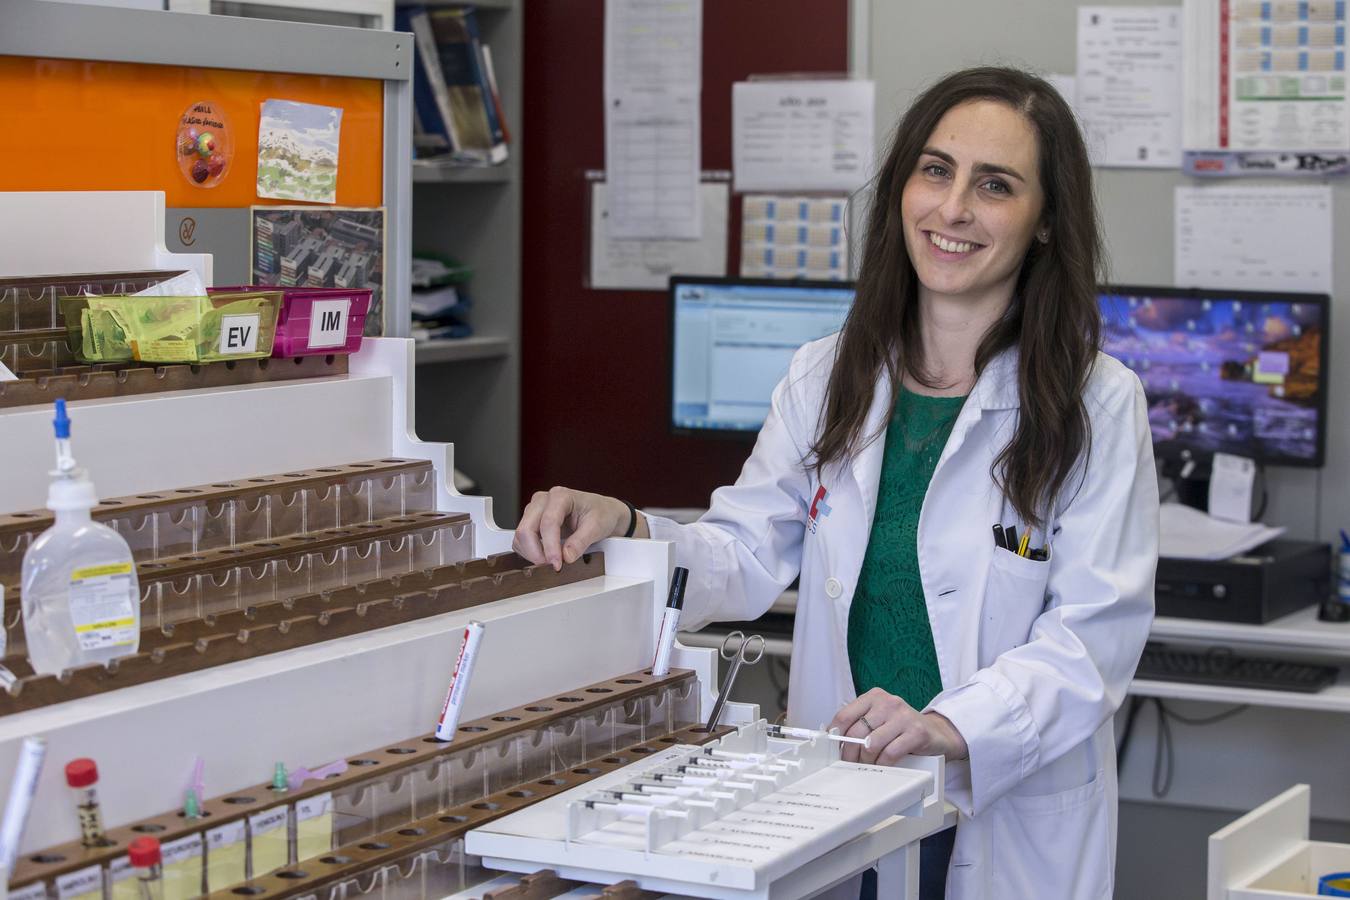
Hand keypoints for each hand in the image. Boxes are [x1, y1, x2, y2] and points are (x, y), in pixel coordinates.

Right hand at [513, 487, 644, 570]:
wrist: (602, 513)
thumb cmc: (601, 513)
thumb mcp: (597, 526)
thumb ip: (581, 541)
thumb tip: (566, 556)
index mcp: (560, 496)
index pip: (548, 522)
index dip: (550, 547)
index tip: (557, 564)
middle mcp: (543, 501)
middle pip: (527, 528)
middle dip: (536, 552)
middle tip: (552, 566)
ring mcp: (535, 511)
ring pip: (521, 536)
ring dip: (532, 554)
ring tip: (551, 563)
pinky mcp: (531, 522)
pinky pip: (521, 541)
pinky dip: (529, 553)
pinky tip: (545, 558)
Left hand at [827, 688, 968, 764]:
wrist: (937, 732)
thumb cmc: (903, 727)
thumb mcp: (880, 719)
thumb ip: (860, 724)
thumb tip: (835, 740)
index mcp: (874, 697)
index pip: (845, 714)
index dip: (835, 734)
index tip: (832, 747)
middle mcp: (888, 703)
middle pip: (857, 732)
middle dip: (849, 753)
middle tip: (848, 763)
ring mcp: (903, 716)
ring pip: (872, 744)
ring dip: (866, 760)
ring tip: (867, 766)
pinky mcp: (916, 732)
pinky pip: (890, 753)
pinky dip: (882, 764)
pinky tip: (882, 766)